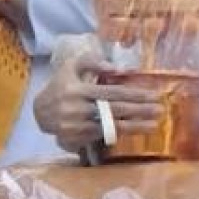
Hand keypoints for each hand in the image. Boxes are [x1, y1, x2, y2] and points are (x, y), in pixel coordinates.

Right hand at [34, 35, 162, 156]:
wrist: (39, 111)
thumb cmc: (60, 85)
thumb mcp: (70, 66)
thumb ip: (92, 61)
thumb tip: (119, 69)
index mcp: (77, 89)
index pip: (112, 92)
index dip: (135, 94)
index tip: (155, 96)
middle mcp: (76, 108)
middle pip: (115, 109)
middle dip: (140, 110)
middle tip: (159, 110)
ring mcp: (75, 125)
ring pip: (110, 126)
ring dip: (135, 126)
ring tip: (153, 125)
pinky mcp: (74, 138)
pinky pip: (101, 136)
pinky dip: (119, 134)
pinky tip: (134, 131)